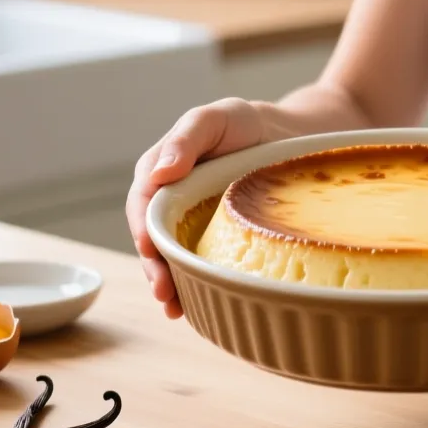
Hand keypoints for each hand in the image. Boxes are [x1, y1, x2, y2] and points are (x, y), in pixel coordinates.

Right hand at [125, 98, 270, 318]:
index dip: (143, 226)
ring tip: (175, 307)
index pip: (143, 202)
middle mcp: (169, 201)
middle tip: (163, 290)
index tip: (149, 248)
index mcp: (160, 170)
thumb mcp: (213, 119)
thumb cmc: (242, 124)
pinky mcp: (212, 240)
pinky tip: (194, 307)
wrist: (285, 137)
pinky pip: (198, 265)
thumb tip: (159, 174)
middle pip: (153, 238)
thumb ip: (185, 140)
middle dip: (153, 266)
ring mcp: (190, 224)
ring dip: (170, 284)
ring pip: (172, 257)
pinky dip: (194, 286)